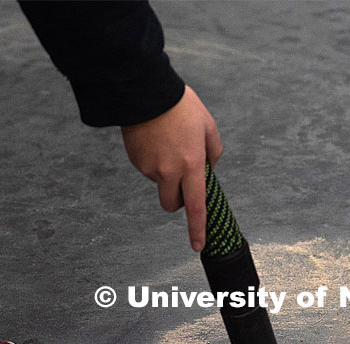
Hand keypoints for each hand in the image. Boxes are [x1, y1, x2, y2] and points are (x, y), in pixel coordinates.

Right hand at [120, 85, 221, 251]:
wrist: (145, 91)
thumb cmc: (181, 107)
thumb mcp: (208, 126)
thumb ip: (213, 152)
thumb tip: (208, 170)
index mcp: (192, 165)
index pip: (197, 206)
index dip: (198, 229)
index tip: (199, 246)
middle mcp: (169, 171)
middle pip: (172, 205)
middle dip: (178, 201)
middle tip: (183, 182)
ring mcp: (150, 168)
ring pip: (160, 183)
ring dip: (166, 174)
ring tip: (169, 143)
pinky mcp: (136, 160)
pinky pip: (148, 169)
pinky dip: (154, 161)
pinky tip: (156, 140)